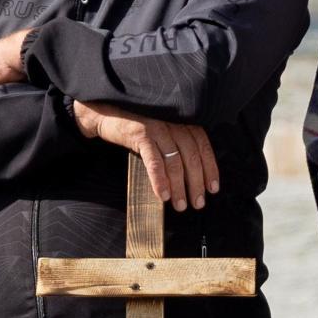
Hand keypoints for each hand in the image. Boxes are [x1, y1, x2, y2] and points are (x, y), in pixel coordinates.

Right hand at [75, 100, 218, 211]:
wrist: (104, 113)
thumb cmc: (136, 127)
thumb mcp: (161, 132)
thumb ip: (176, 145)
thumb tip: (192, 176)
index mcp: (182, 120)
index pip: (203, 145)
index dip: (210, 168)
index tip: (212, 188)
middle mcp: (173, 122)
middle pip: (191, 156)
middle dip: (196, 183)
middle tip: (197, 203)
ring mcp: (158, 127)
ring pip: (175, 161)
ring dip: (179, 187)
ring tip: (180, 205)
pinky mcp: (141, 133)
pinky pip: (154, 161)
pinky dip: (160, 179)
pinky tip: (163, 194)